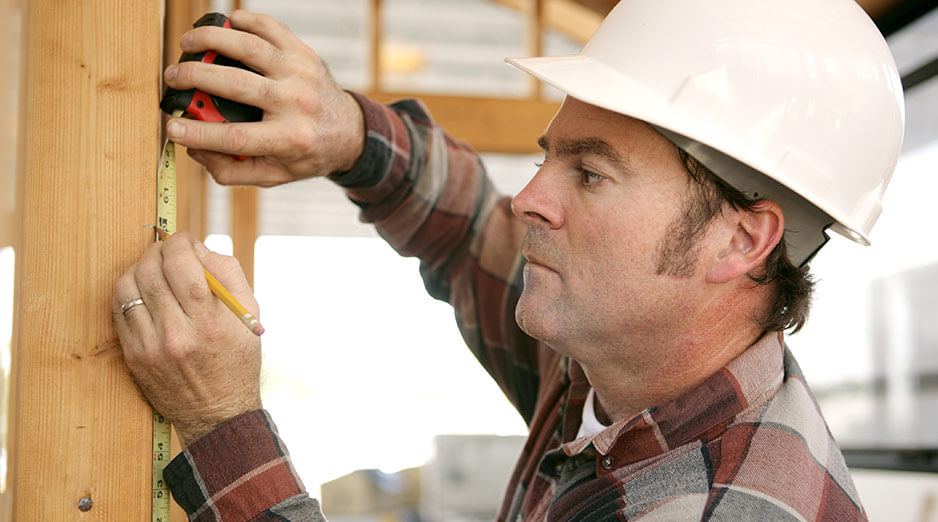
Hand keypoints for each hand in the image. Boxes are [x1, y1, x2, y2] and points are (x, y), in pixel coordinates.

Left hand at [112, 232, 261, 446]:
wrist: (218, 414)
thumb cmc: (238, 360)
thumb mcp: (247, 315)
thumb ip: (227, 274)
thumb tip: (198, 247)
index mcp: (210, 321)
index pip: (181, 264)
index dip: (179, 242)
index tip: (185, 239)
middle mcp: (177, 333)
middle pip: (151, 270)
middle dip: (158, 250)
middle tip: (169, 251)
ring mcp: (150, 346)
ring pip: (128, 286)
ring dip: (140, 268)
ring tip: (155, 271)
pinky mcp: (134, 356)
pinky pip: (119, 310)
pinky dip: (129, 291)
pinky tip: (144, 292)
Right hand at [164, 10, 365, 186]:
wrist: (349, 131)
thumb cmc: (306, 153)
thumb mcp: (274, 174)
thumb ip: (232, 171)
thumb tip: (194, 150)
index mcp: (290, 139)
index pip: (235, 137)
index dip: (197, 134)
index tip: (170, 127)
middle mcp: (297, 104)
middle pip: (236, 84)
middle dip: (194, 78)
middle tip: (171, 78)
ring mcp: (301, 73)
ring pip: (250, 47)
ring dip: (211, 39)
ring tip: (187, 43)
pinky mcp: (303, 53)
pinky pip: (269, 27)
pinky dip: (243, 20)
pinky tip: (223, 25)